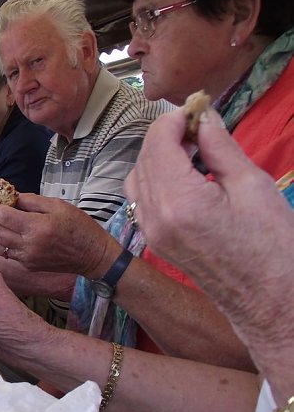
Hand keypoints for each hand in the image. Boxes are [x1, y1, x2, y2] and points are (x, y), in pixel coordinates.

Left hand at [0, 194, 117, 277]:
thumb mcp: (58, 205)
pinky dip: (1, 243)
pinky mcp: (29, 266)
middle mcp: (29, 245)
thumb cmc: (79, 226)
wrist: (93, 255)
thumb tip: (12, 197)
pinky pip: (7, 254)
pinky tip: (5, 233)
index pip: (4, 216)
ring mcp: (28, 258)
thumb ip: (32, 201)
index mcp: (37, 227)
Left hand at [125, 108, 293, 335]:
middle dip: (167, 136)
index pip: (158, 143)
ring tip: (194, 150)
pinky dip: (155, 179)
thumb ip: (220, 147)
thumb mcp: (252, 186)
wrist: (271, 302)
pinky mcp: (156, 241)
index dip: (174, 120)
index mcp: (178, 200)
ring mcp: (151, 232)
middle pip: (144, 158)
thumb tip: (204, 118)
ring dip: (158, 157)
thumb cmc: (273, 248)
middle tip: (200, 126)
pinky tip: (185, 176)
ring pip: (137, 178)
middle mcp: (155, 216)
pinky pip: (142, 200)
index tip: (196, 109)